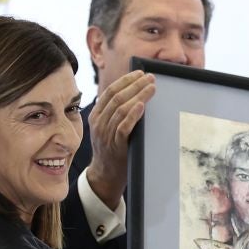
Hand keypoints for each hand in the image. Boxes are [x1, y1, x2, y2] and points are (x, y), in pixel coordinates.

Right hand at [84, 70, 154, 208]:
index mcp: (96, 115)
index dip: (125, 80)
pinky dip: (133, 115)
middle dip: (135, 84)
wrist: (105, 175)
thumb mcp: (107, 127)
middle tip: (150, 77)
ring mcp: (106, 135)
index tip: (140, 73)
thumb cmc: (111, 148)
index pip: (110, 91)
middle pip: (117, 97)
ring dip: (138, 95)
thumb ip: (114, 112)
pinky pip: (123, 127)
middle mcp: (99, 123)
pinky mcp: (116, 146)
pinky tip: (142, 106)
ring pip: (121, 109)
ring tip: (152, 88)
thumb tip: (133, 92)